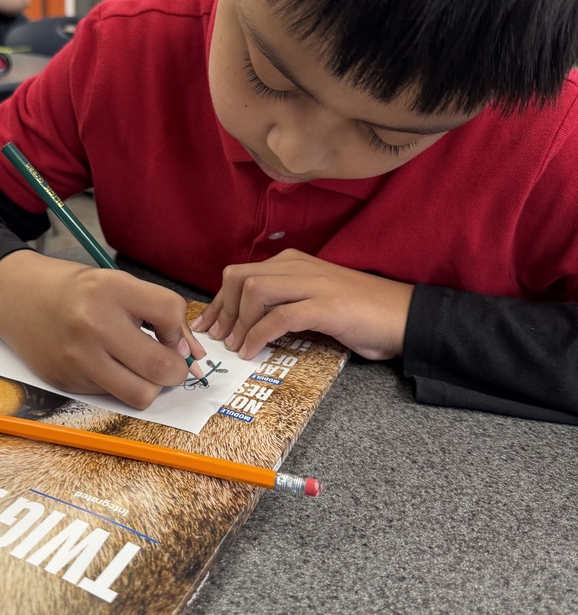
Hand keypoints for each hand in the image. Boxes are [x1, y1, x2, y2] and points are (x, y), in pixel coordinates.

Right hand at [0, 252, 205, 408]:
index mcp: (111, 289)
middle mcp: (94, 324)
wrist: (18, 298)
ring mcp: (78, 357)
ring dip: (151, 387)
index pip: (171, 312)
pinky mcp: (66, 381)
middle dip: (176, 371)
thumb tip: (193, 355)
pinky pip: (112, 397)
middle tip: (170, 366)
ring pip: (141, 394)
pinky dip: (120, 386)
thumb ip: (157, 313)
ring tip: (143, 372)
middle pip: (161, 366)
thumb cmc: (78, 291)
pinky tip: (108, 367)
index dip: (179, 329)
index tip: (168, 332)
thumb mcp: (118, 284)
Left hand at [190, 248, 414, 360]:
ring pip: (255, 291)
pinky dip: (258, 336)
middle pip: (240, 278)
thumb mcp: (314, 298)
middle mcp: (299, 266)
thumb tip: (248, 321)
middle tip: (219, 339)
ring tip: (237, 348)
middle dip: (222, 310)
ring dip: (238, 324)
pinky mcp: (326, 306)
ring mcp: (313, 284)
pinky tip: (253, 351)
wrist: (405, 316)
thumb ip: (285, 300)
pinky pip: (279, 317)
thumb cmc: (360, 311)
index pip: (241, 273)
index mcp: (294, 262)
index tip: (209, 326)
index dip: (219, 301)